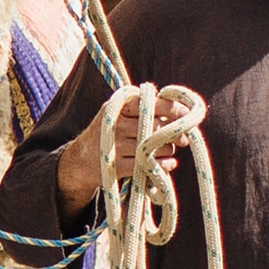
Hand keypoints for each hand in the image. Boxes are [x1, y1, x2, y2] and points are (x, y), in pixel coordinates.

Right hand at [56, 83, 205, 214]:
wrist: (80, 160)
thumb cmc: (110, 132)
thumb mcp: (119, 112)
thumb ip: (145, 106)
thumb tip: (181, 111)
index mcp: (118, 105)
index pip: (150, 103)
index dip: (172, 108)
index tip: (188, 115)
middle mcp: (116, 123)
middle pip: (156, 126)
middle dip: (174, 133)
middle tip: (182, 139)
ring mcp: (115, 145)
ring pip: (155, 146)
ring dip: (168, 150)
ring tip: (166, 151)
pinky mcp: (116, 166)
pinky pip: (149, 165)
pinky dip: (163, 165)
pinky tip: (166, 164)